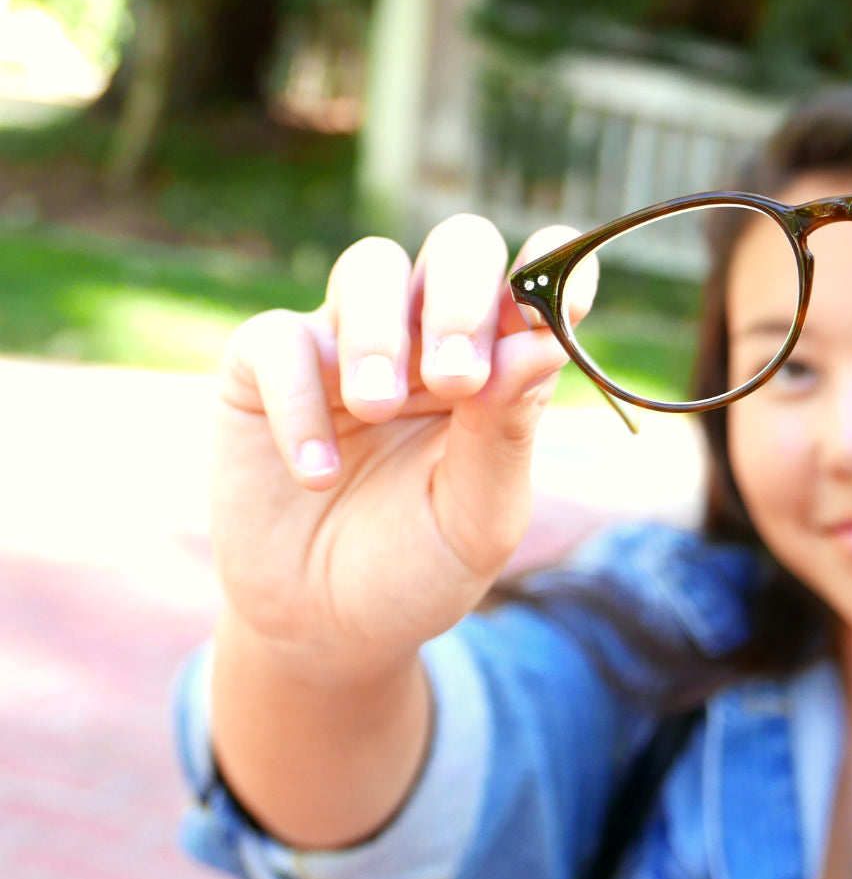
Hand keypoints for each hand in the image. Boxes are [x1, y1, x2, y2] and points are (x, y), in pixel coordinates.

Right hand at [209, 215, 595, 675]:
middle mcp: (427, 334)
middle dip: (462, 298)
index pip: (535, 286)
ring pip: (370, 267)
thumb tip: (542, 344)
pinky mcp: (263, 369)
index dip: (553, 270)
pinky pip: (279, 340)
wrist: (326, 628)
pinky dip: (297, 398)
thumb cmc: (418, 561)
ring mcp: (347, 342)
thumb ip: (507, 431)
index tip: (561, 292)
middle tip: (456, 377)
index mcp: (499, 362)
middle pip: (457, 249)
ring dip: (380, 332)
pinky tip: (318, 471)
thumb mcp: (478, 514)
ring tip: (379, 408)